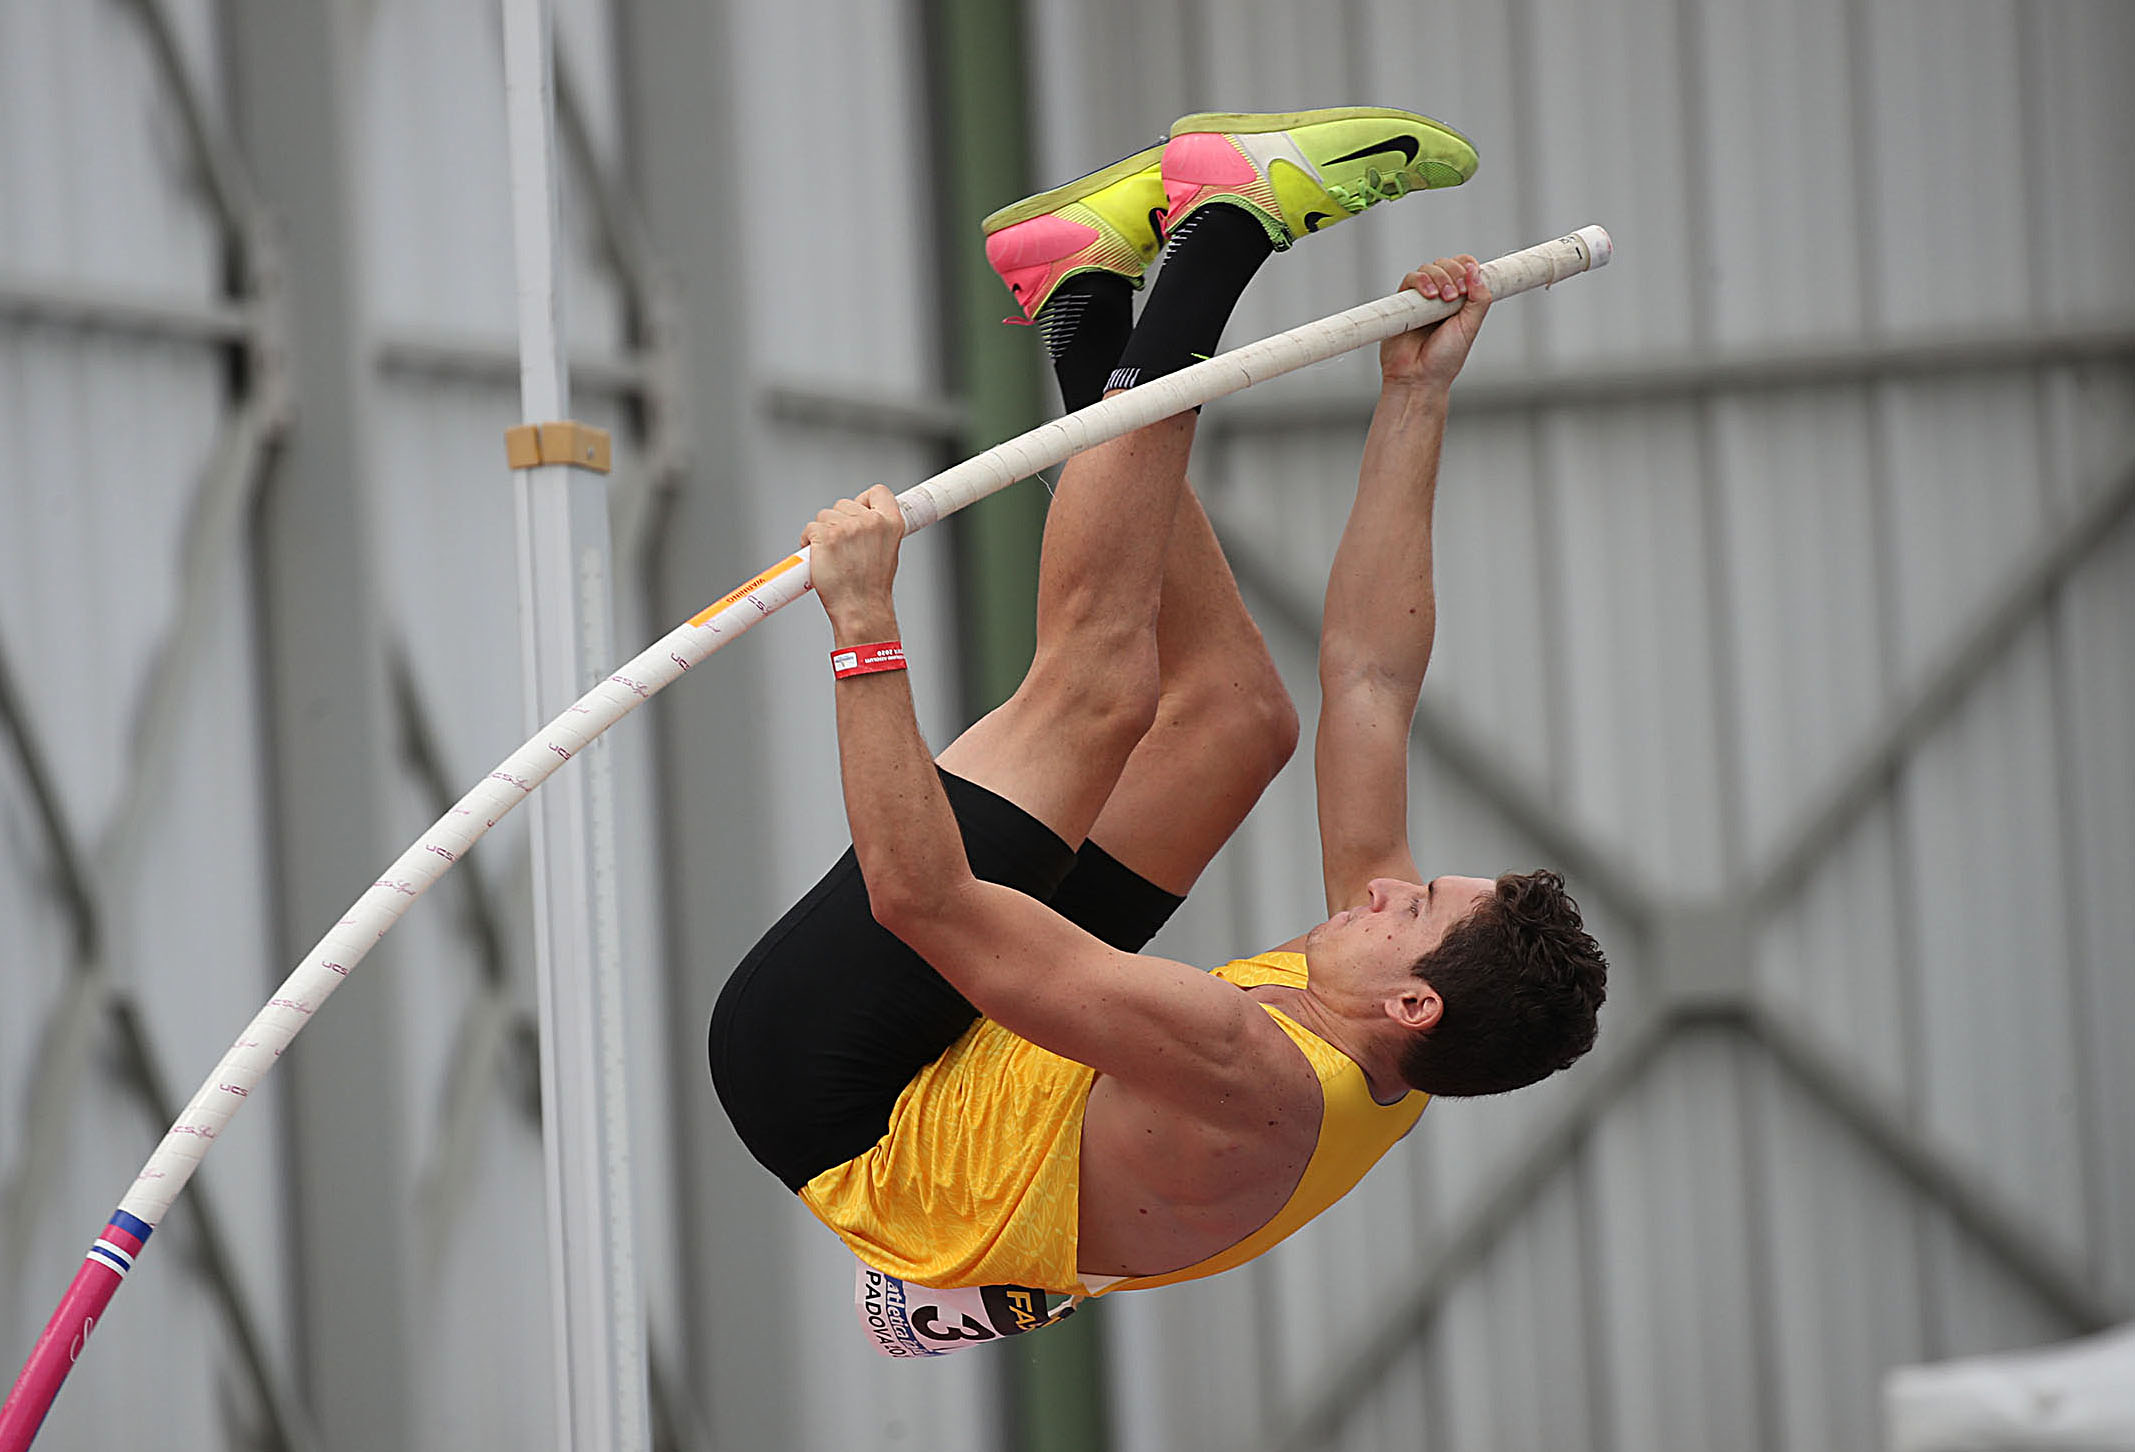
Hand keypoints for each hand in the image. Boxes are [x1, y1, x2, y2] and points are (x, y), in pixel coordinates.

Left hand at [802, 484, 904, 634]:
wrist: (861, 609)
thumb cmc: (872, 587)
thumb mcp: (888, 552)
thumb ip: (877, 530)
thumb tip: (863, 521)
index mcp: (891, 523)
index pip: (878, 492)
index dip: (865, 499)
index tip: (859, 508)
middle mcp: (870, 521)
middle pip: (844, 503)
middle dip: (838, 521)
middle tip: (842, 547)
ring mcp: (847, 527)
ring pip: (823, 516)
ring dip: (822, 533)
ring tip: (832, 556)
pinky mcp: (825, 536)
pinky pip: (809, 528)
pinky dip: (808, 542)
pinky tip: (819, 557)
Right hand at [1379, 256, 1489, 392]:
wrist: (1418, 378)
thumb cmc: (1444, 360)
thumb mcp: (1469, 327)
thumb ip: (1478, 299)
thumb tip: (1476, 271)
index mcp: (1461, 301)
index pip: (1465, 268)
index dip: (1468, 268)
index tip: (1469, 283)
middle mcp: (1441, 297)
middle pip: (1447, 264)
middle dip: (1454, 273)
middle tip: (1456, 295)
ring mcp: (1421, 299)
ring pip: (1429, 268)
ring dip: (1439, 277)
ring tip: (1443, 299)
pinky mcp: (1402, 303)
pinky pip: (1410, 280)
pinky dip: (1421, 281)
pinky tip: (1429, 295)